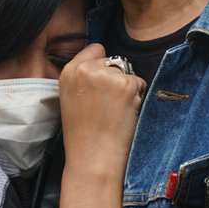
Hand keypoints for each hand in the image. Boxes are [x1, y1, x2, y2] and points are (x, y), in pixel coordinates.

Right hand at [59, 44, 145, 175]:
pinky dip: (138, 97)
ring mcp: (106, 76)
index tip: (101, 86)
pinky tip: (124, 114)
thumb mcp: (71, 98)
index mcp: (68, 71)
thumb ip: (83, 78)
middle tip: (107, 106)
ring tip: (114, 112)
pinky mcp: (126, 85)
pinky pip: (140, 83)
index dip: (103, 66)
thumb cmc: (83, 135)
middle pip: (113, 61)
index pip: (95, 49)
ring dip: (128, 88)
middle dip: (116, 78)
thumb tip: (106, 64)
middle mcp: (85, 69)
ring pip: (128, 71)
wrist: (93, 158)